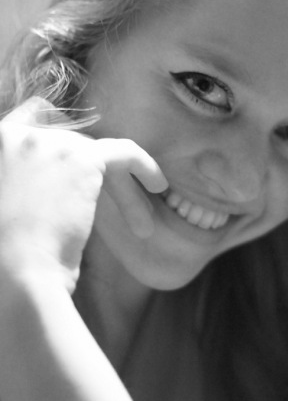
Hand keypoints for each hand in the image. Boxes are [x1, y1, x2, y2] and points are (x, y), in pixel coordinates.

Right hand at [0, 98, 167, 292]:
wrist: (11, 279)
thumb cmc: (2, 264)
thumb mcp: (2, 211)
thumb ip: (19, 183)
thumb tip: (47, 187)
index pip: (27, 122)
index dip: (53, 143)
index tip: (71, 167)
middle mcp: (14, 134)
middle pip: (65, 144)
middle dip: (87, 176)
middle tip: (103, 211)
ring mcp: (47, 142)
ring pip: (93, 154)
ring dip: (118, 187)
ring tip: (141, 223)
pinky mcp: (81, 157)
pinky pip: (122, 151)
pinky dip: (143, 165)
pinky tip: (159, 184)